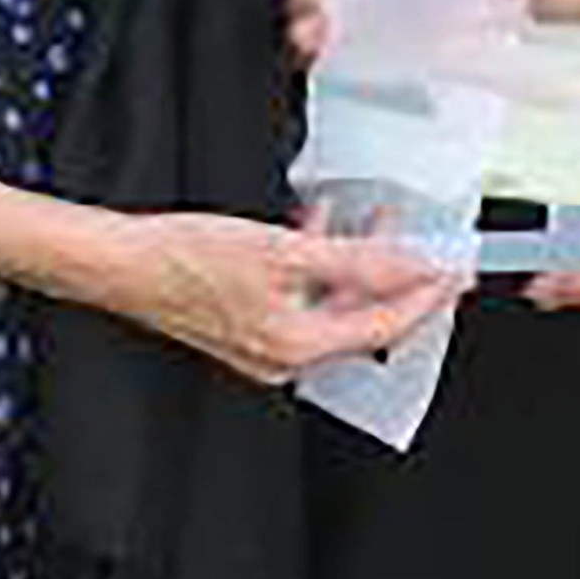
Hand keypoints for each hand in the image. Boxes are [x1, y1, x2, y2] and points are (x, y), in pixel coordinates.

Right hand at [103, 206, 464, 384]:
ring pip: (335, 305)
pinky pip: (304, 297)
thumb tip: (410, 265)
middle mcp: (283, 357)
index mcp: (296, 347)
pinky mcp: (249, 322)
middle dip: (398, 278)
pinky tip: (321, 224)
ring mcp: (264, 344)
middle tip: (429, 245)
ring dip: (359, 264)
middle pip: (364, 322)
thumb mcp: (285, 250)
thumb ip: (354, 260)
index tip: (455, 270)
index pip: (384, 327)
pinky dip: (321, 264)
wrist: (124, 262)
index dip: (426, 296)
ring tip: (378, 221)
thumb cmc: (189, 257)